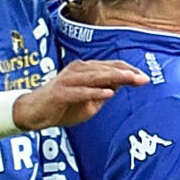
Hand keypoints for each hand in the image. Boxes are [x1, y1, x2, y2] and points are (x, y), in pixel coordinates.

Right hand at [20, 60, 146, 128]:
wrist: (34, 113)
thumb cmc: (61, 106)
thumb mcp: (88, 101)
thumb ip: (103, 93)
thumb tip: (119, 87)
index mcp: (85, 70)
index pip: (111, 66)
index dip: (129, 71)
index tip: (145, 78)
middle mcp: (78, 70)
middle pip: (106, 68)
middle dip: (127, 73)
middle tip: (144, 78)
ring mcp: (68, 80)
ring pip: (96, 76)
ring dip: (115, 77)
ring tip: (131, 79)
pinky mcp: (60, 92)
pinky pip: (81, 91)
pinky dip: (95, 92)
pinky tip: (108, 93)